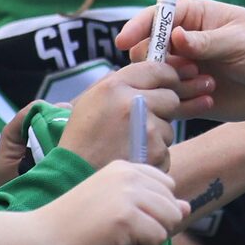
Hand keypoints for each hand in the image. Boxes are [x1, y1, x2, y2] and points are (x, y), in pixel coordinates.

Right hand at [40, 159, 184, 244]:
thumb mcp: (116, 208)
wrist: (42, 240)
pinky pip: (158, 239)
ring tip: (121, 240)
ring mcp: (128, 194)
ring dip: (151, 239)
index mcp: (124, 167)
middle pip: (172, 205)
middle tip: (122, 233)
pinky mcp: (127, 217)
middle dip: (155, 225)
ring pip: (170, 221)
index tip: (125, 218)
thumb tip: (187, 207)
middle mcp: (128, 175)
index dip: (153, 210)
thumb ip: (152, 205)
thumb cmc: (74, 228)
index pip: (166, 186)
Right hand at [63, 61, 183, 169]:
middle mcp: (132, 103)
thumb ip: (117, 84)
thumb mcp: (90, 101)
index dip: (167, 76)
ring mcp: (147, 128)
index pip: (156, 69)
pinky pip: (166, 150)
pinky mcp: (155, 152)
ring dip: (157, 136)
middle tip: (144, 122)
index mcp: (114, 86)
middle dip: (163, 109)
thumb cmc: (81, 139)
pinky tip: (134, 160)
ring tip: (131, 145)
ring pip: (169, 127)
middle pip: (170, 98)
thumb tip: (145, 74)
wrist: (73, 176)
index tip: (168, 84)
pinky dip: (155, 157)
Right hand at [113, 0, 244, 123]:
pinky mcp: (190, 92)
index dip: (138, 27)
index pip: (158, 17)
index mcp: (195, 16)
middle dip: (153, 60)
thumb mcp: (241, 42)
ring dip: (168, 82)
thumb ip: (207, 41)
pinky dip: (178, 101)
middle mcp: (185, 41)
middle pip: (148, 47)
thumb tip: (175, 36)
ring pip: (155, 74)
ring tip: (203, 84)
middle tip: (178, 71)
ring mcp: (185, 67)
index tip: (124, 41)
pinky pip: (170, 98)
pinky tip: (205, 100)